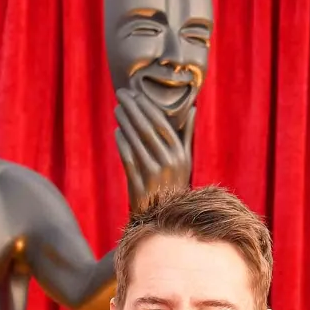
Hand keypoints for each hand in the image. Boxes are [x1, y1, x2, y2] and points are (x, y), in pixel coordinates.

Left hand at [114, 87, 192, 209]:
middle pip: (146, 129)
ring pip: (136, 142)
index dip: (147, 106)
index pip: (161, 123)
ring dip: (125, 122)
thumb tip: (192, 108)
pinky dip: (123, 144)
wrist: (164, 217)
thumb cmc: (174, 184)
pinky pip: (129, 160)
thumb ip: (186, 134)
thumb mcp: (185, 160)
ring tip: (118, 109)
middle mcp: (168, 163)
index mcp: (180, 155)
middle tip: (122, 93)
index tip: (136, 93)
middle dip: (133, 108)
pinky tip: (117, 132)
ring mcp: (153, 176)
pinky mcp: (140, 186)